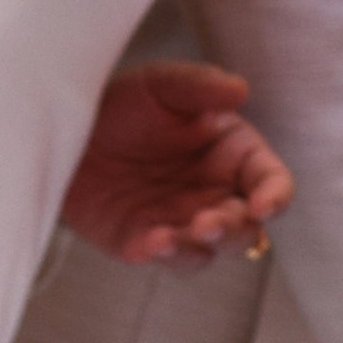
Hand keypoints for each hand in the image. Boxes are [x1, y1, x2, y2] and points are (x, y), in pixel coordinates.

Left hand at [67, 61, 292, 266]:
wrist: (67, 132)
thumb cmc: (122, 104)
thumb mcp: (159, 85)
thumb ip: (200, 84)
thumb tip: (240, 89)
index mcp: (234, 154)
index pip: (271, 181)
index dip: (275, 196)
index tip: (264, 205)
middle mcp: (216, 193)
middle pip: (246, 226)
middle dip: (232, 229)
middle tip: (208, 222)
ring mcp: (184, 222)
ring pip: (210, 249)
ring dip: (200, 246)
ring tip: (176, 235)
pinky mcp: (148, 243)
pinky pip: (168, 258)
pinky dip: (165, 255)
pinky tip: (152, 242)